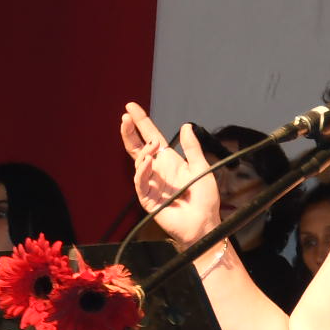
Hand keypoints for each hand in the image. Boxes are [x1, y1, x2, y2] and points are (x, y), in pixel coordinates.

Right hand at [119, 104, 222, 249]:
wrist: (204, 222)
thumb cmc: (204, 198)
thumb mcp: (201, 168)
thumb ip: (192, 148)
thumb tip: (186, 126)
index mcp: (168, 160)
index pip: (150, 137)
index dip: (140, 122)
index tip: (131, 107)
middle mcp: (157, 169)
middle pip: (136, 147)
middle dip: (129, 132)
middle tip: (125, 117)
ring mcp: (150, 183)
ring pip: (138, 162)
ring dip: (143, 151)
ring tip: (152, 145)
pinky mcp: (147, 198)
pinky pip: (140, 181)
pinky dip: (143, 170)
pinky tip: (149, 161)